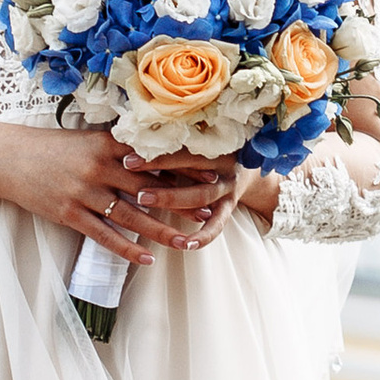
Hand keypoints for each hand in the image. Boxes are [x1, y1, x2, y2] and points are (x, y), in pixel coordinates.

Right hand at [0, 125, 236, 263]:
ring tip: (187, 242)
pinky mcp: (69, 214)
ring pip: (132, 216)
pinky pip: (104, 236)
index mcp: (107, 144)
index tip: (212, 176)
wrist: (8, 158)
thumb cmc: (51, 148)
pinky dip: (128, 248)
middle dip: (182, 201)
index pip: (155, 157)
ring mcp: (84, 192)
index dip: (186, 168)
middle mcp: (100, 167)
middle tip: (210, 212)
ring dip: (161, 230)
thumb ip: (117, 148)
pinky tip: (147, 258)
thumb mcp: (86, 140)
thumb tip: (152, 157)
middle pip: (150, 187)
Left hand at [116, 146, 243, 249]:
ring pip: (201, 195)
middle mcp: (223, 163)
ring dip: (172, 199)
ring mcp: (228, 186)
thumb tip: (133, 134)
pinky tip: (186, 244)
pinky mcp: (230, 206)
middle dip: (160, 169)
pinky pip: (218, 224)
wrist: (251, 164)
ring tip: (142, 200)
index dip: (156, 151)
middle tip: (129, 172)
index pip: (182, 145)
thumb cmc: (211, 149)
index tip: (128, 157)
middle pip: (192, 166)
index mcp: (213, 142)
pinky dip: (203, 236)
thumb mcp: (199, 138)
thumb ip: (174, 138)